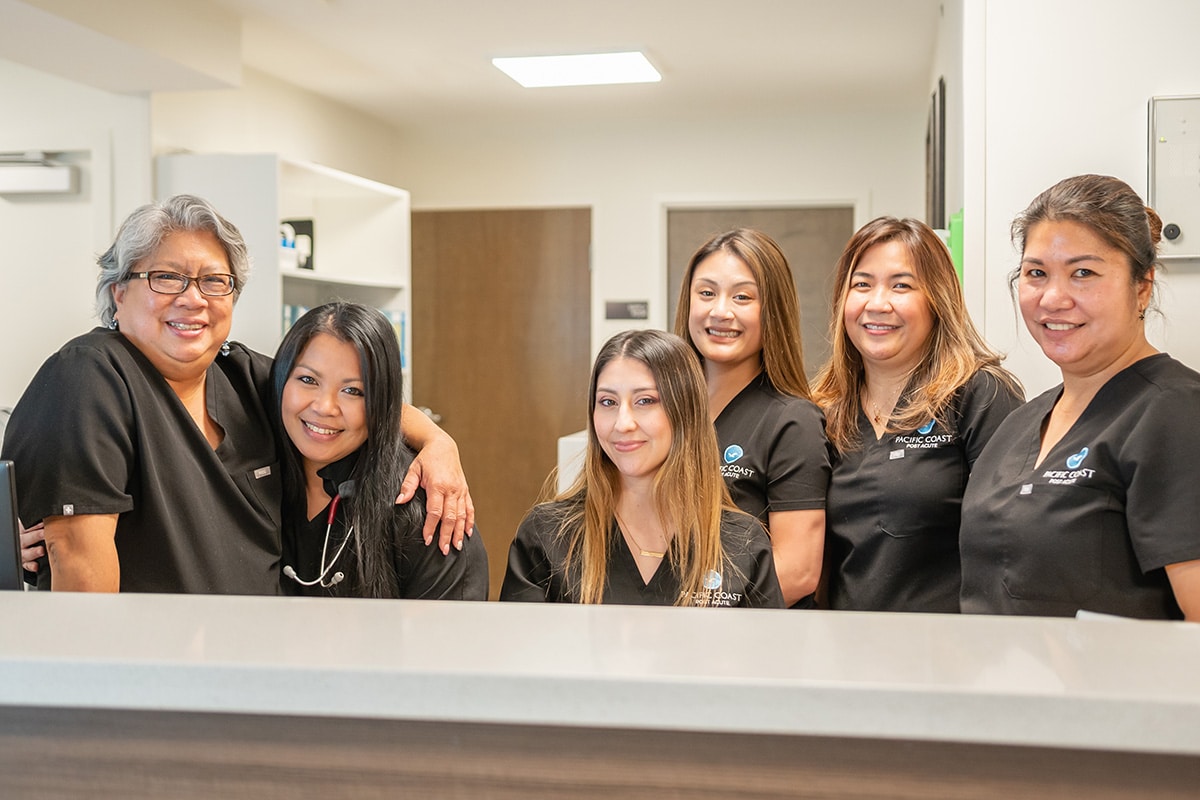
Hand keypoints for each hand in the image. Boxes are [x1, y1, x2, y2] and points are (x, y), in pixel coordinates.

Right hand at [19, 519, 44, 571]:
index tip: (44, 524)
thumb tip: (56, 517)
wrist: (30, 546)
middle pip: (26, 539)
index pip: (27, 527)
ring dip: (33, 552)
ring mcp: (23, 552)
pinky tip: (36, 566)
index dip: (35, 525)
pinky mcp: (25, 563)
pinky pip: (26, 565)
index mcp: (23, 531)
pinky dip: (31, 566)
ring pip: (25, 553)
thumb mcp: (35, 527)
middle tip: (43, 534)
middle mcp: (22, 542)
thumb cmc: (36, 534)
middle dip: (35, 536)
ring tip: (41, 550)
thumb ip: (42, 524)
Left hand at [398, 435, 475, 554]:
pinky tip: (468, 533)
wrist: (443, 446)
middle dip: (448, 535)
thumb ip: (407, 486)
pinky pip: (469, 508)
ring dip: (460, 532)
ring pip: (462, 515)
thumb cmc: (427, 458)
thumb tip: (399, 501)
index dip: (431, 527)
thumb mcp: (414, 469)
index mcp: (438, 485)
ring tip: (457, 546)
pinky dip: (470, 521)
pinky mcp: (465, 490)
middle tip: (444, 550)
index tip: (427, 539)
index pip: (435, 511)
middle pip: (451, 517)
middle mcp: (452, 490)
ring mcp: (460, 490)